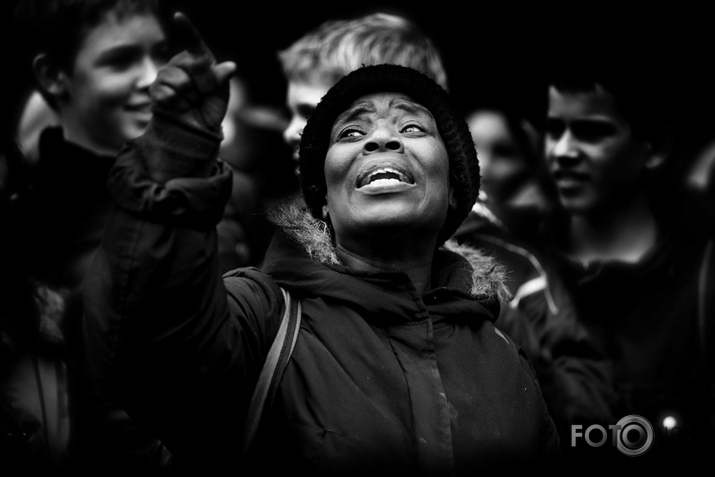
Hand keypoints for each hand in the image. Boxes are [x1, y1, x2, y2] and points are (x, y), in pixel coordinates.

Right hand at [150, 12, 235, 130]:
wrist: (196, 129)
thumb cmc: (209, 108)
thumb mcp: (220, 91)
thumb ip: (221, 77)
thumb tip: (231, 66)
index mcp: (197, 59)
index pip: (193, 42)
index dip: (186, 28)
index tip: (178, 16)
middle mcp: (179, 63)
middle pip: (193, 66)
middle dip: (204, 85)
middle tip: (202, 96)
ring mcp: (166, 75)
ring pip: (180, 82)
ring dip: (190, 97)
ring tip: (190, 102)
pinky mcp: (156, 90)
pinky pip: (169, 94)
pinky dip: (180, 105)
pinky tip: (180, 108)